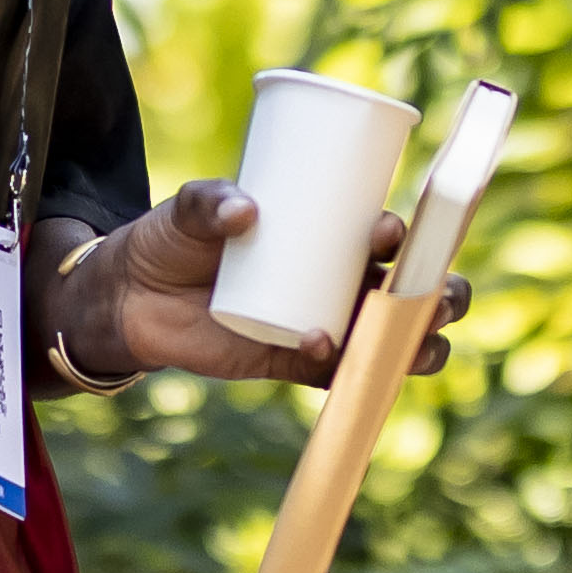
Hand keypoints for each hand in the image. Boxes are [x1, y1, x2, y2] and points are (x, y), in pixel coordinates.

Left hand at [44, 185, 435, 389]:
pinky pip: (332, 372)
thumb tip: (245, 211)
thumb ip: (209, 200)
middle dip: (441, 296)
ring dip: (415, 343)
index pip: (390, 238)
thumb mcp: (188, 208)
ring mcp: (319, 322)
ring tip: (412, 342)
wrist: (130, 295)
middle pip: (412, 292)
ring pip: (387, 338)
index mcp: (331, 236)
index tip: (386, 231)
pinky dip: (338, 365)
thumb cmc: (172, 238)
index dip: (410, 238)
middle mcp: (337, 280)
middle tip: (435, 296)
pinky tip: (323, 345)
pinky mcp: (289, 359)